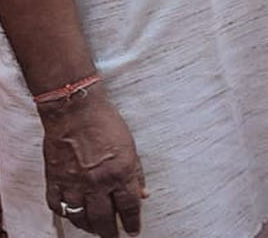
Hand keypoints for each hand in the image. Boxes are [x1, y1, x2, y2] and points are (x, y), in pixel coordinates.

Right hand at [39, 88, 144, 236]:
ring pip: (80, 217)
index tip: (134, 231)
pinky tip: (72, 215)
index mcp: (120, 173)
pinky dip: (65, 213)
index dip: (133, 222)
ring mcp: (73, 183)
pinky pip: (58, 206)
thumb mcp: (131, 147)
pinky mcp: (54, 180)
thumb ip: (136, 173)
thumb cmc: (105, 123)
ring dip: (89, 227)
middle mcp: (97, 183)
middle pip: (104, 218)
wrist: (75, 111)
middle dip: (110, 232)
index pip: (129, 207)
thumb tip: (143, 194)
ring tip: (95, 229)